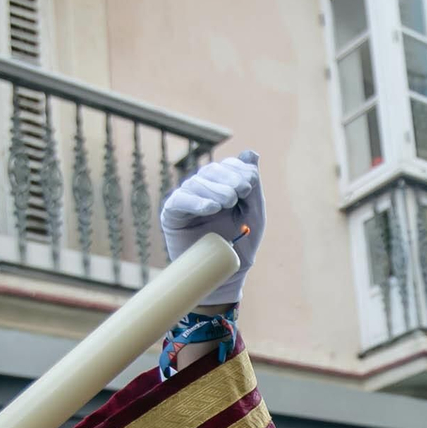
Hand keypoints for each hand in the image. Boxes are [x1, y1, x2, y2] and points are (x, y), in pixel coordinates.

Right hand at [161, 149, 265, 302]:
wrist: (226, 274)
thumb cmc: (241, 245)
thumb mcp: (254, 213)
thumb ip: (253, 185)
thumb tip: (251, 153)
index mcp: (222, 186)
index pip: (228, 166)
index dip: (238, 170)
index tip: (250, 186)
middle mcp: (202, 190)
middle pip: (211, 171)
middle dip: (228, 179)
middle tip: (240, 194)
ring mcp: (186, 200)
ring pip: (196, 183)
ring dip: (215, 190)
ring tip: (227, 204)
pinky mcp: (172, 214)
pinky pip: (179, 201)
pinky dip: (196, 201)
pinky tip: (211, 207)